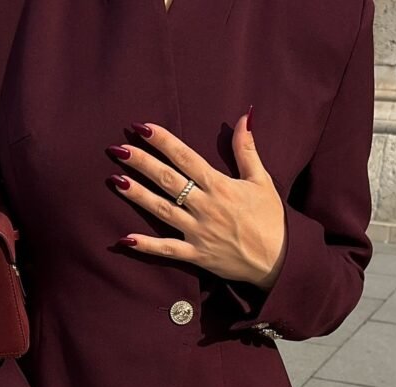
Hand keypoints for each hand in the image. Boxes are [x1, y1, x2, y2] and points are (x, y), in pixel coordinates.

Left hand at [106, 108, 287, 288]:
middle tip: (118, 149)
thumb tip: (244, 116)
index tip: (142, 127)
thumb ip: (246, 150)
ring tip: (116, 180)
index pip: (186, 158)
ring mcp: (199, 231)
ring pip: (162, 210)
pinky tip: (125, 239)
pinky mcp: (197, 255)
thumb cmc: (270, 219)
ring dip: (138, 195)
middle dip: (142, 163)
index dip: (163, 141)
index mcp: (220, 186)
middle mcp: (206, 206)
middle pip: (168, 180)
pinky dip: (147, 245)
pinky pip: (168, 249)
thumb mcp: (261, 180)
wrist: (279, 259)